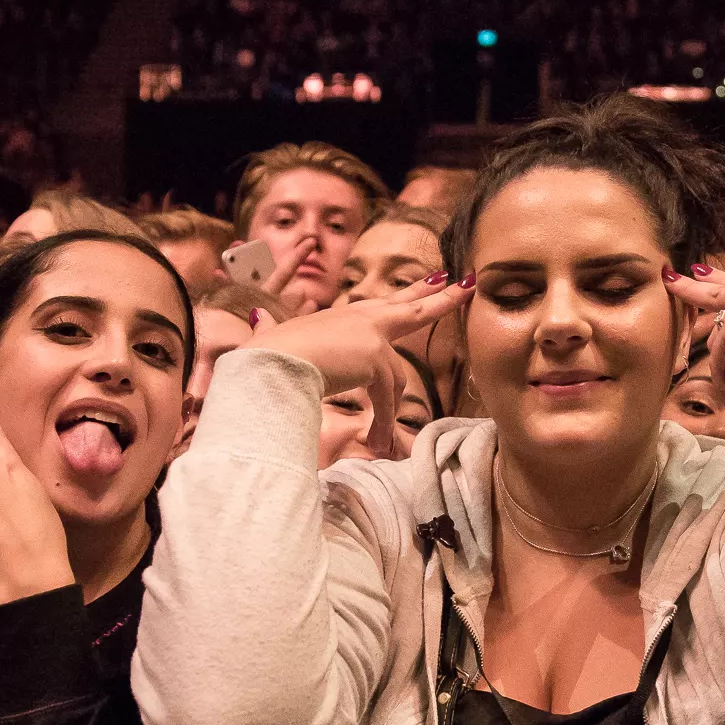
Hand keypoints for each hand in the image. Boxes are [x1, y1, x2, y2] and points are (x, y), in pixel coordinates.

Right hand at [250, 273, 471, 455]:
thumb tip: (258, 319)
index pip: (383, 304)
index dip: (408, 295)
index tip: (432, 281)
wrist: (269, 361)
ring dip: (387, 415)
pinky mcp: (375, 357)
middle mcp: (361, 318)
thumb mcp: (274, 339)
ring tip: (383, 444)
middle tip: (466, 284)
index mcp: (343, 315)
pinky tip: (374, 443)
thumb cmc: (265, 353)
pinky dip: (381, 423)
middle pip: (411, 310)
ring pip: (396, 377)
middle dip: (442, 298)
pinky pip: (387, 397)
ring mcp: (371, 335)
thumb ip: (271, 328)